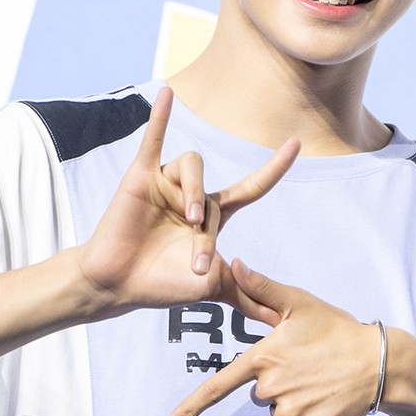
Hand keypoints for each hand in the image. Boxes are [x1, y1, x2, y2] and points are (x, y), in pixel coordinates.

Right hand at [76, 88, 299, 319]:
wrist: (119, 285)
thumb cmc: (163, 284)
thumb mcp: (213, 286)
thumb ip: (246, 294)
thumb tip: (280, 321)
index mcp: (212, 215)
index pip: (251, 187)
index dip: (274, 167)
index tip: (296, 144)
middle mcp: (190, 195)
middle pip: (213, 194)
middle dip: (206, 232)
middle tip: (197, 261)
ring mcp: (165, 184)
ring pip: (192, 167)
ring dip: (192, 194)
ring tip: (186, 220)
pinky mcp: (140, 177)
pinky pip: (152, 140)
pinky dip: (160, 116)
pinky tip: (167, 94)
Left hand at [165, 260, 381, 415]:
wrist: (380, 363)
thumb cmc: (336, 330)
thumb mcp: (299, 304)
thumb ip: (262, 287)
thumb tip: (234, 263)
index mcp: (264, 357)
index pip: (218, 386)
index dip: (191, 407)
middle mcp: (271, 387)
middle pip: (257, 392)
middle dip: (276, 380)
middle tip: (305, 363)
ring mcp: (290, 411)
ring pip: (277, 411)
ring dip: (293, 399)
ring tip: (319, 379)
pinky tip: (325, 399)